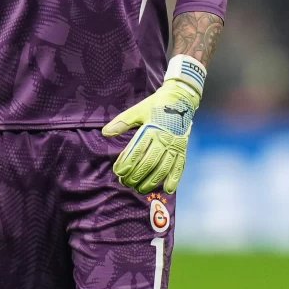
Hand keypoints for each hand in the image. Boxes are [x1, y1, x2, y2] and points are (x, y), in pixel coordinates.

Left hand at [102, 55, 204, 193]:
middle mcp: (165, 139)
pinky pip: (180, 167)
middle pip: (150, 163)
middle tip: (126, 183)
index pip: (138, 150)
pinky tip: (167, 190)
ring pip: (164, 168)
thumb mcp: (138, 110)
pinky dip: (174, 179)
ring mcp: (175, 146)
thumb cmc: (156, 105)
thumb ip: (122, 122)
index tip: (118, 172)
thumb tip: (105, 132)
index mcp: (152, 129)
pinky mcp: (183, 149)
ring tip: (140, 190)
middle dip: (137, 176)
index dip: (127, 163)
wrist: (181, 99)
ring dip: (152, 181)